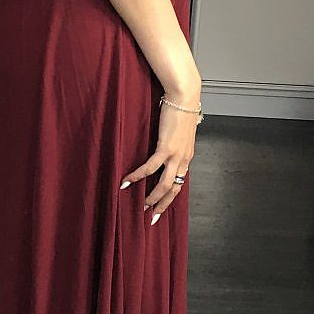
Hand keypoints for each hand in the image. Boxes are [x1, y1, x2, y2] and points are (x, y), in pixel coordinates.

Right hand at [119, 94, 198, 224]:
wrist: (183, 96)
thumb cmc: (180, 109)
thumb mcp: (179, 131)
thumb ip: (173, 141)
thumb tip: (163, 145)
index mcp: (186, 156)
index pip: (179, 183)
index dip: (169, 197)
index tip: (159, 207)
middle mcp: (184, 159)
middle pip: (174, 189)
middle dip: (162, 205)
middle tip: (151, 217)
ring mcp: (176, 155)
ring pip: (165, 184)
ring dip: (152, 197)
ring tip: (141, 205)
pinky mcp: (166, 148)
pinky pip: (150, 168)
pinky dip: (138, 176)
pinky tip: (127, 181)